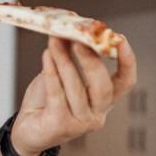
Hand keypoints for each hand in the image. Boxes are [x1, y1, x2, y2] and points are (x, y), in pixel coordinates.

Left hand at [10, 35, 135, 155]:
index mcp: (104, 101)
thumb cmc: (47, 102)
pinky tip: (46, 56)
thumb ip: (70, 56)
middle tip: (78, 39)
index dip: (127, 61)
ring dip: (65, 61)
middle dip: (91, 60)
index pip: (126, 82)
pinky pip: (57, 95)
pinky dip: (52, 73)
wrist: (27, 130)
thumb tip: (70, 26)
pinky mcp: (61, 126)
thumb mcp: (63, 75)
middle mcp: (97, 114)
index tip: (119, 39)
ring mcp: (81, 123)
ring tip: (55, 41)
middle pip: (103, 87)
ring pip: (77, 88)